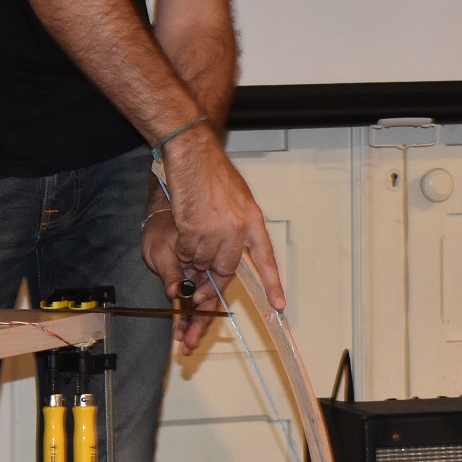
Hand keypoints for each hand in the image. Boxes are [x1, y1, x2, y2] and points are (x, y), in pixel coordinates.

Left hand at [142, 206, 216, 354]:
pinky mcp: (187, 284)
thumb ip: (171, 272)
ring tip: (185, 346)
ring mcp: (197, 279)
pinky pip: (190, 305)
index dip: (206, 302)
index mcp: (205, 261)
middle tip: (190, 344)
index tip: (195, 311)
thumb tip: (175, 292)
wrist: (155, 222)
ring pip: (200, 308)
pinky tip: (180, 332)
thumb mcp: (162, 251)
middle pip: (208, 303)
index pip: (213, 286)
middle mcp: (205, 272)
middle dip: (199, 325)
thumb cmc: (160, 230)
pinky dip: (185, 319)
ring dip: (193, 326)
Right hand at [158, 130, 286, 314]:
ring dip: (194, 257)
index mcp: (253, 221)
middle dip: (212, 273)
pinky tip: (184, 230)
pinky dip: (182, 249)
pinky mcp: (192, 230)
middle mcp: (237, 229)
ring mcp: (215, 231)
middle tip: (201, 270)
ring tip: (193, 234)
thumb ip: (241, 225)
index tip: (279, 305)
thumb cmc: (215, 173)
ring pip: (203, 263)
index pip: (266, 258)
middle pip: (226, 268)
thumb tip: (237, 248)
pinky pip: (186, 253)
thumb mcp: (241, 199)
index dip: (273, 284)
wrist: (194, 156)